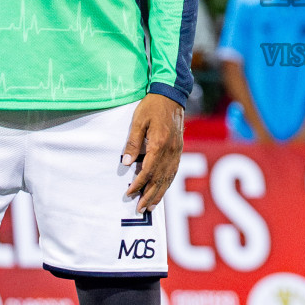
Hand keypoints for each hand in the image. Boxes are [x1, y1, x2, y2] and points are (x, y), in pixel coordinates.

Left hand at [123, 94, 184, 213]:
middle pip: (159, 179)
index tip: (129, 194)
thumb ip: (132, 143)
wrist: (172, 95)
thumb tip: (125, 163)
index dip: (138, 184)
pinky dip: (168, 183)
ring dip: (160, 193)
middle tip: (140, 209)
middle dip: (149, 195)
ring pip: (168, 177)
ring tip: (151, 206)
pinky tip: (163, 189)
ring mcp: (177, 150)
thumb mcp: (138, 121)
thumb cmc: (152, 106)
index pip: (147, 171)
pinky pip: (174, 170)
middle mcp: (170, 150)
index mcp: (158, 144)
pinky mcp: (179, 149)